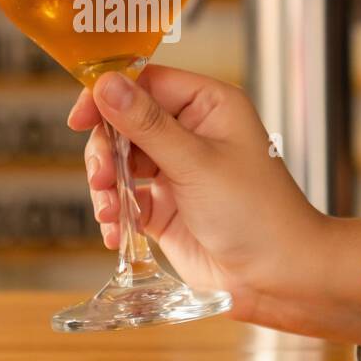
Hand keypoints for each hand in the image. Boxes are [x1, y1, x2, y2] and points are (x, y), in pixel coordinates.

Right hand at [69, 66, 360, 346]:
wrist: (278, 277)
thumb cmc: (257, 213)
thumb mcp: (196, 163)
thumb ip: (147, 124)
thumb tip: (107, 83)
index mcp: (208, 106)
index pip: (146, 83)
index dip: (110, 97)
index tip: (81, 119)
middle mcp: (190, 132)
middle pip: (124, 122)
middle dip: (106, 151)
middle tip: (101, 177)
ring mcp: (175, 170)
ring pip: (118, 161)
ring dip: (106, 185)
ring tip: (110, 212)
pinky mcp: (164, 207)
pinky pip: (124, 198)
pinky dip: (114, 212)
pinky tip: (117, 231)